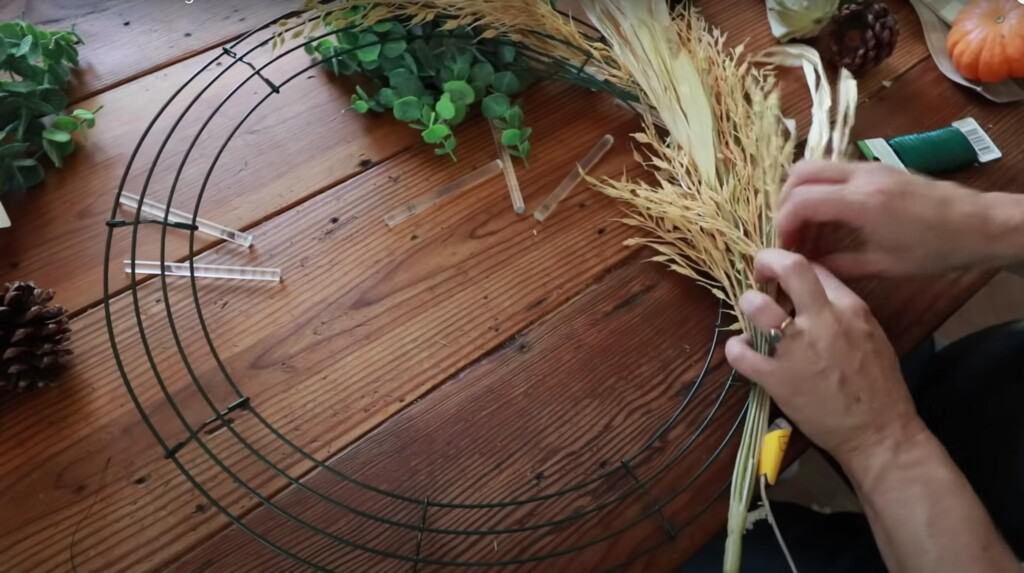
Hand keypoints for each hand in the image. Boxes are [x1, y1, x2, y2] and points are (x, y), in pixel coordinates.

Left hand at [725, 249, 925, 466]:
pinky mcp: (777, 378)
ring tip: (749, 314)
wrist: (879, 431)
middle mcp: (822, 321)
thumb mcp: (871, 335)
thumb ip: (844, 312)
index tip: (783, 275)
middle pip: (789, 268)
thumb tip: (814, 295)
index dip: (793, 266)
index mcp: (850, 308)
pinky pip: (740, 353)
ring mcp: (797, 349)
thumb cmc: (879, 386)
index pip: (814, 267)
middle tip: (758, 271)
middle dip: (766, 261)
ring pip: (756, 306)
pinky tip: (742, 350)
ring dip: (747, 304)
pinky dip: (735, 349)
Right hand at [777, 160, 1005, 276]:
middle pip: (799, 173)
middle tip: (789, 233)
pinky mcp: (877, 168)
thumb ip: (840, 264)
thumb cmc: (935, 249)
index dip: (783, 224)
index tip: (783, 247)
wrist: (980, 224)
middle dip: (784, 202)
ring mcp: (869, 167)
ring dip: (801, 194)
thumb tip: (808, 267)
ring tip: (807, 228)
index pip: (800, 201)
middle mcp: (860, 175)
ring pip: (814, 167)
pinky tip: (829, 219)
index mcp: (861, 201)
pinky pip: (834, 171)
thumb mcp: (884, 265)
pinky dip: (820, 190)